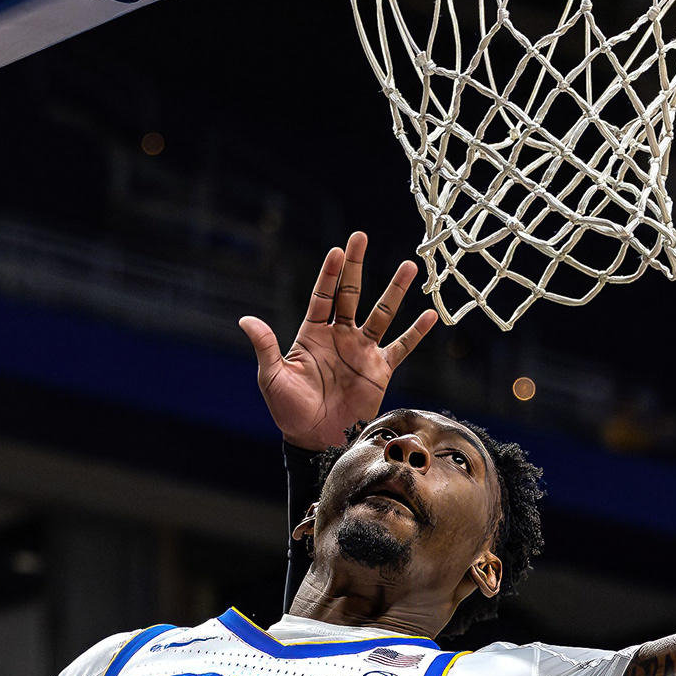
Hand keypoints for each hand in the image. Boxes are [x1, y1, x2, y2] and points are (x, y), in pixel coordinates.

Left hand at [240, 231, 436, 450]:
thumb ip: (266, 347)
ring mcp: (361, 351)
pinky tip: (429, 315)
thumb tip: (246, 321)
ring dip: (394, 290)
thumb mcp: (272, 377)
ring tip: (408, 266)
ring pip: (381, 313)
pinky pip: (401, 347)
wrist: (316, 439)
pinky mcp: (380, 370)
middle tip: (360, 236)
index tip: (337, 251)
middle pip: (350, 293)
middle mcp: (339, 336)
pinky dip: (416, 333)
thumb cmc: (289, 409)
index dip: (329, 274)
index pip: (322, 296)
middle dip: (355, 265)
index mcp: (312, 334)